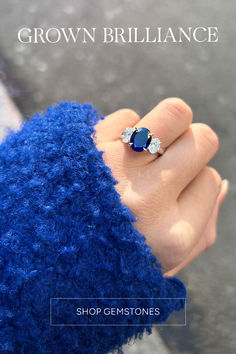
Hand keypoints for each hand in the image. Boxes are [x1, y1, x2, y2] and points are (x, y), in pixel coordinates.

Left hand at [95, 98, 227, 275]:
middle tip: (169, 160)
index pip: (211, 180)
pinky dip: (125, 133)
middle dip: (191, 146)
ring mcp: (115, 169)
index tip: (174, 193)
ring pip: (174, 112)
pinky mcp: (88, 146)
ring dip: (168, 124)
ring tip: (151, 143)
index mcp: (170, 238)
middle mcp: (146, 202)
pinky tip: (112, 155)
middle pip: (202, 139)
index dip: (195, 182)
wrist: (43, 252)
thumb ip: (201, 229)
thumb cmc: (110, 256)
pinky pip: (128, 117)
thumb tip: (222, 185)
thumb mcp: (161, 264)